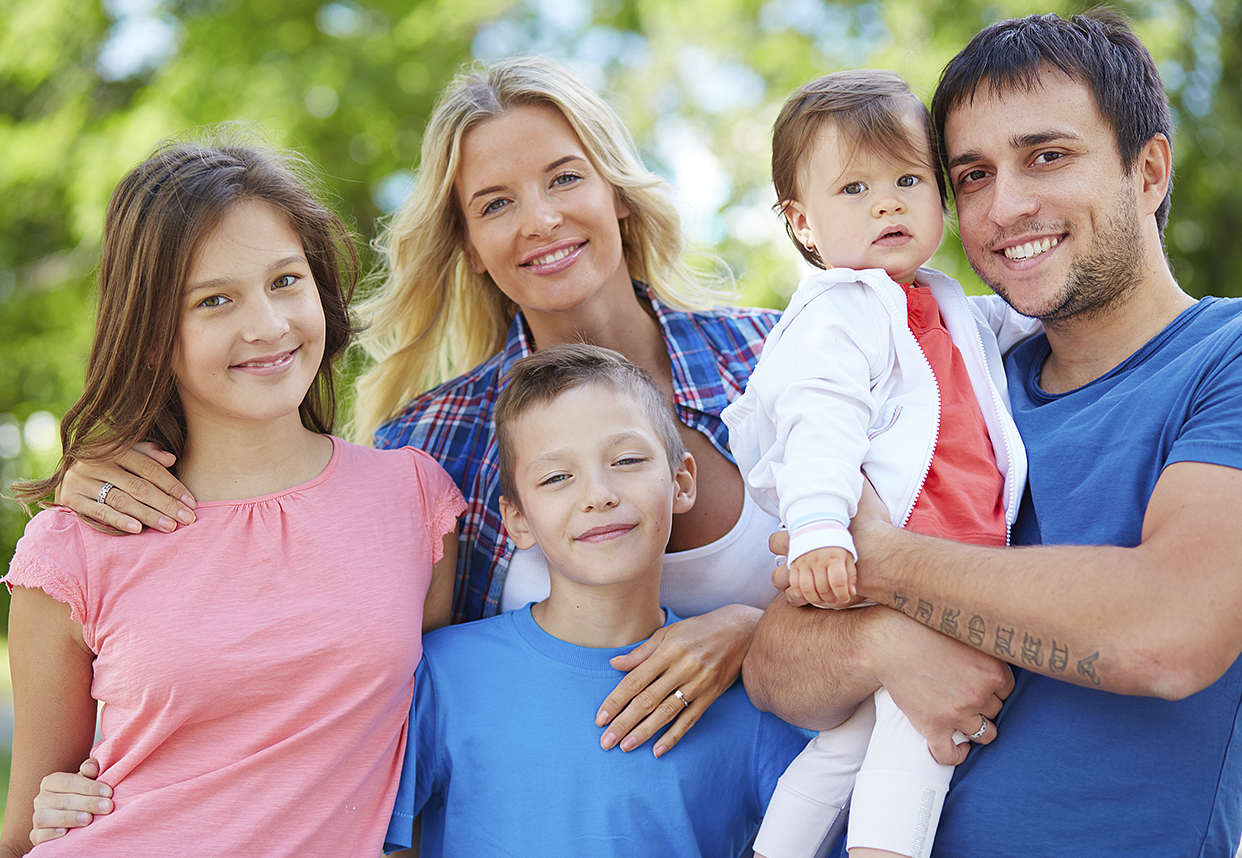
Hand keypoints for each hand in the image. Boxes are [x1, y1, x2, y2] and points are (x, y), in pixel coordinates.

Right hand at [30, 759, 111, 844]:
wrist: (77, 814)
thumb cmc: (84, 793)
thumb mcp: (89, 779)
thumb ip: (90, 770)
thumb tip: (91, 767)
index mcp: (52, 782)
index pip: (68, 781)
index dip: (89, 787)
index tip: (108, 792)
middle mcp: (41, 799)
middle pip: (61, 800)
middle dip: (87, 803)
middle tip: (107, 807)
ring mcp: (37, 817)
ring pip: (45, 817)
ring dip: (68, 818)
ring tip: (88, 819)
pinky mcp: (37, 835)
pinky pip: (38, 835)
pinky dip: (50, 834)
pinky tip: (66, 832)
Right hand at [55, 443, 195, 532]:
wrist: (65, 476)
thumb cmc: (107, 466)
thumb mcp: (126, 455)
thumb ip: (148, 454)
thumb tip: (172, 459)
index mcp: (113, 449)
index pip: (149, 468)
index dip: (173, 486)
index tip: (192, 503)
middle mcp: (95, 462)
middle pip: (139, 486)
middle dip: (166, 504)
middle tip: (187, 519)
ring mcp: (81, 480)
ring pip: (122, 500)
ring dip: (148, 515)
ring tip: (169, 526)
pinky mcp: (70, 498)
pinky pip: (99, 512)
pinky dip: (120, 521)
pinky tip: (138, 529)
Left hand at [596, 604, 760, 756]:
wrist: (742, 631)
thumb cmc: (699, 630)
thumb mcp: (668, 633)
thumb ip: (641, 652)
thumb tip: (614, 664)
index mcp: (668, 651)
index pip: (635, 680)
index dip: (616, 700)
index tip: (600, 718)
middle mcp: (682, 668)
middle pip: (648, 700)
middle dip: (624, 722)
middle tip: (606, 741)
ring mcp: (698, 683)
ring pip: (667, 712)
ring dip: (644, 731)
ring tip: (626, 746)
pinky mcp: (711, 695)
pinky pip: (690, 719)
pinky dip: (674, 735)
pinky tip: (658, 749)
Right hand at [787, 547, 857, 607]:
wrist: (816, 524)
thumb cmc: (835, 542)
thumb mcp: (848, 555)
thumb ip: (850, 575)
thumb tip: (851, 592)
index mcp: (833, 556)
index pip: (837, 582)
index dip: (842, 595)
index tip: (845, 598)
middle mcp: (817, 559)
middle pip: (822, 588)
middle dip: (831, 599)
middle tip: (835, 599)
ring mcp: (803, 562)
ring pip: (806, 589)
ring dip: (816, 599)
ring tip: (823, 599)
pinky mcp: (793, 565)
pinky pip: (794, 584)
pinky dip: (801, 594)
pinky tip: (809, 595)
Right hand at [866, 609, 1012, 764]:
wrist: (887, 643)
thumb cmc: (922, 631)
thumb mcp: (963, 633)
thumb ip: (984, 647)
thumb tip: (999, 648)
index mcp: (993, 670)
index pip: (1007, 689)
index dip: (993, 687)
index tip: (980, 683)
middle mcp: (979, 694)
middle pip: (995, 710)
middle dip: (983, 704)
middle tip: (964, 693)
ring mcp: (957, 714)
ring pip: (983, 734)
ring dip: (976, 728)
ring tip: (964, 719)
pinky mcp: (933, 727)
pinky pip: (950, 754)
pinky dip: (956, 755)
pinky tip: (958, 747)